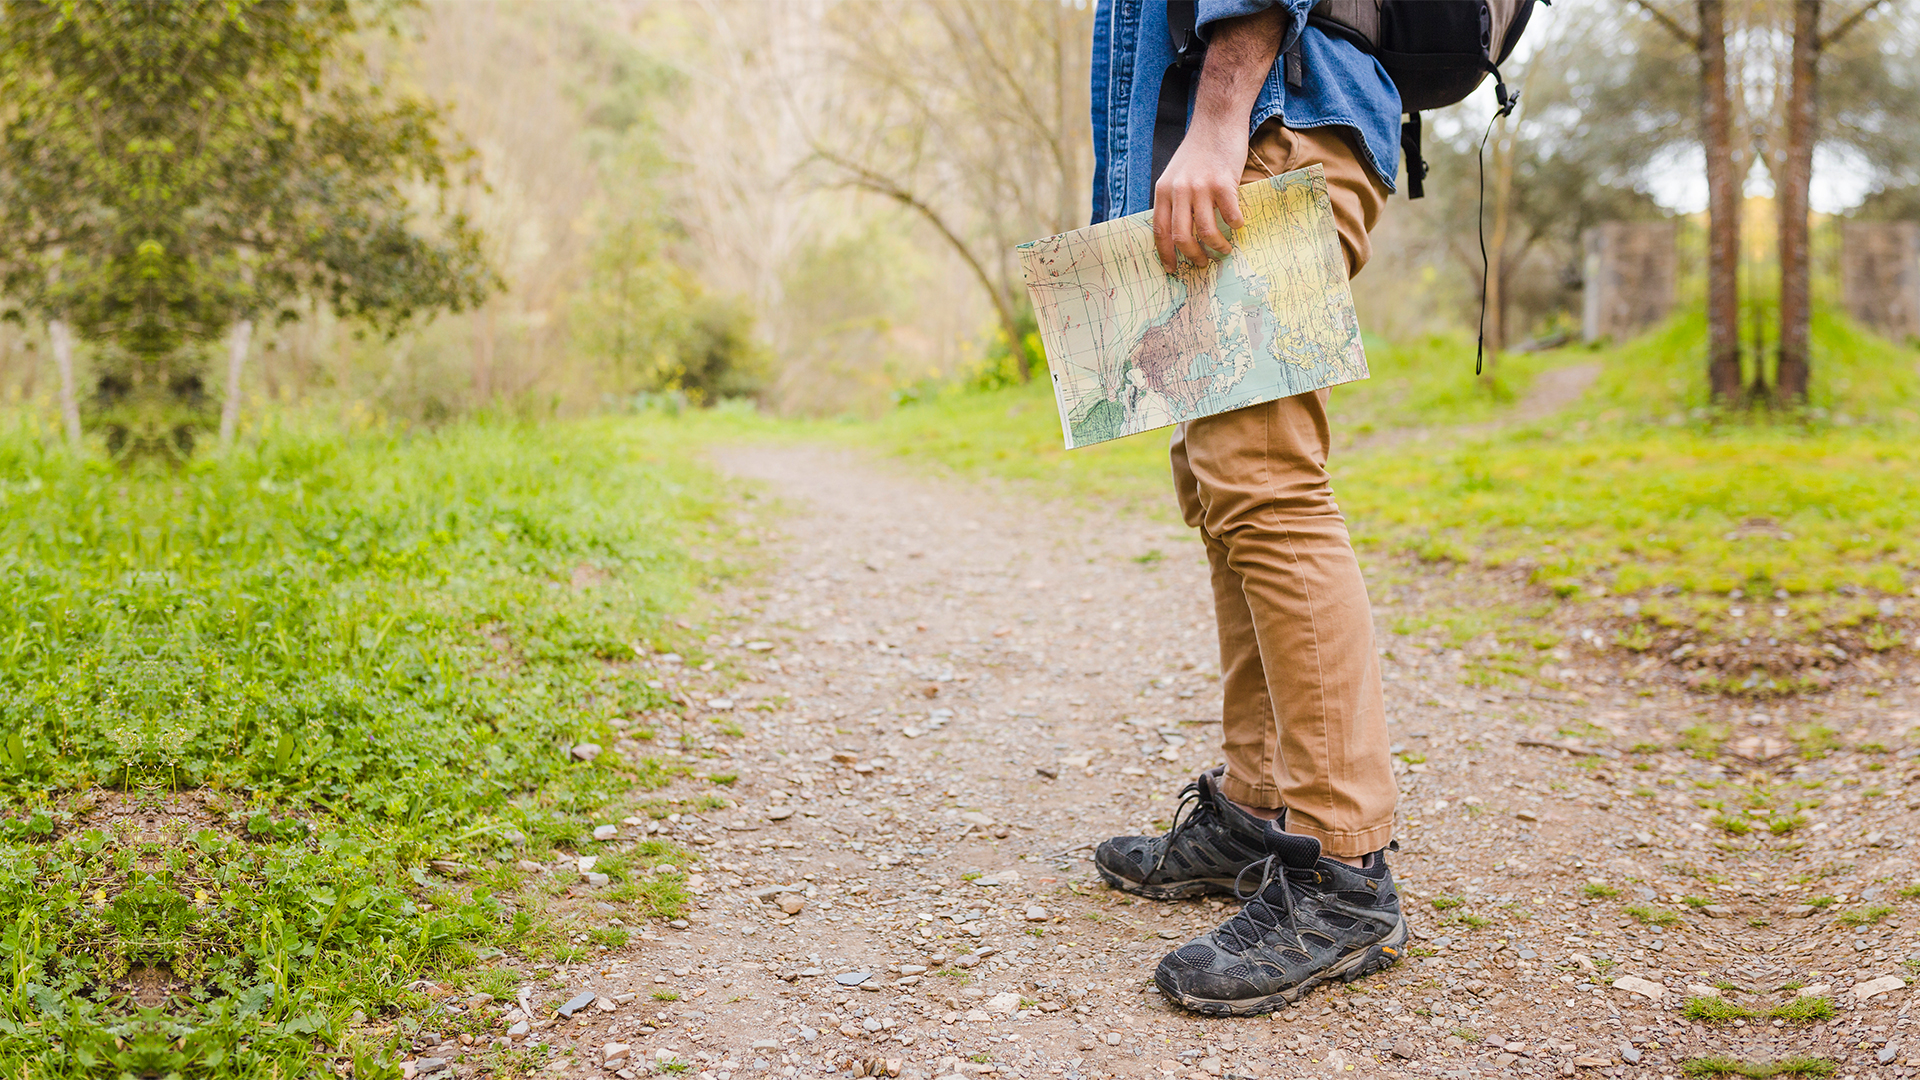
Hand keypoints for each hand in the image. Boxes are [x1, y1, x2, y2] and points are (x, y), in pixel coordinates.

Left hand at [1149, 6, 1283, 274]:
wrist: (1216, 122)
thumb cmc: (1197, 152)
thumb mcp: (1175, 175)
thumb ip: (1173, 201)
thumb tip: (1179, 236)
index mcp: (1163, 191)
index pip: (1159, 231)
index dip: (1165, 254)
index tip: (1172, 269)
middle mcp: (1178, 190)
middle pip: (1181, 236)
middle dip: (1192, 256)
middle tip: (1202, 263)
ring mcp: (1200, 186)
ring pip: (1206, 230)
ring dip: (1217, 246)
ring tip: (1224, 250)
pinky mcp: (1223, 182)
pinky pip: (1230, 215)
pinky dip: (1235, 226)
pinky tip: (1238, 226)